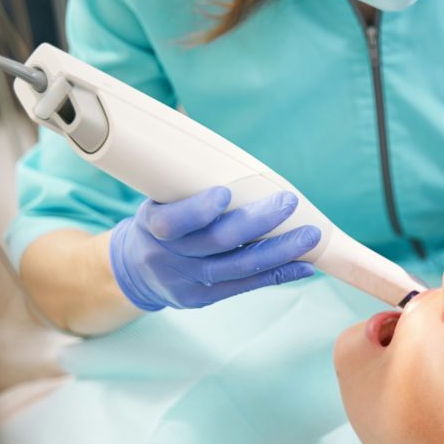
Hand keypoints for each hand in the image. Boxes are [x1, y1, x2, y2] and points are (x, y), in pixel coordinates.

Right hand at [110, 186, 319, 310]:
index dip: (199, 210)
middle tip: (288, 203)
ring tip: (309, 236)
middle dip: (257, 222)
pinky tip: (304, 266)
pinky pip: (247, 287)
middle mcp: (168, 257)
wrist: (134, 270)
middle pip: (216, 242)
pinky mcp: (204, 299)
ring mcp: (187, 282)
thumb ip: (188, 183)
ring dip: (279, 251)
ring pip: (239, 268)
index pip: (173, 221)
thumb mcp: (158, 199)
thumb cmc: (159, 221)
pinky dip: (278, 275)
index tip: (224, 193)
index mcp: (152, 226)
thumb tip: (221, 144)